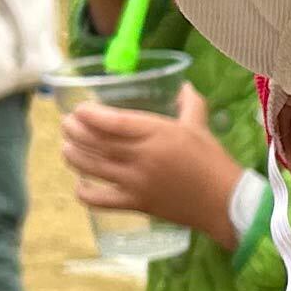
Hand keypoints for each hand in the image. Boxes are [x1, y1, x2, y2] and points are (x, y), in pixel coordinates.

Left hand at [65, 87, 247, 240]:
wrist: (224, 202)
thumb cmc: (213, 161)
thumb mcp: (200, 126)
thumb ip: (189, 102)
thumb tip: (183, 86)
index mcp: (157, 132)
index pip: (113, 122)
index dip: (90, 115)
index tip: (80, 110)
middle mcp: (142, 156)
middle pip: (97, 142)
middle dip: (75, 132)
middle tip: (66, 125)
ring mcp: (136, 182)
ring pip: (93, 168)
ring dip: (74, 157)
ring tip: (66, 149)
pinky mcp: (136, 204)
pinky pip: (101, 200)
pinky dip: (85, 193)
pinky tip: (81, 185)